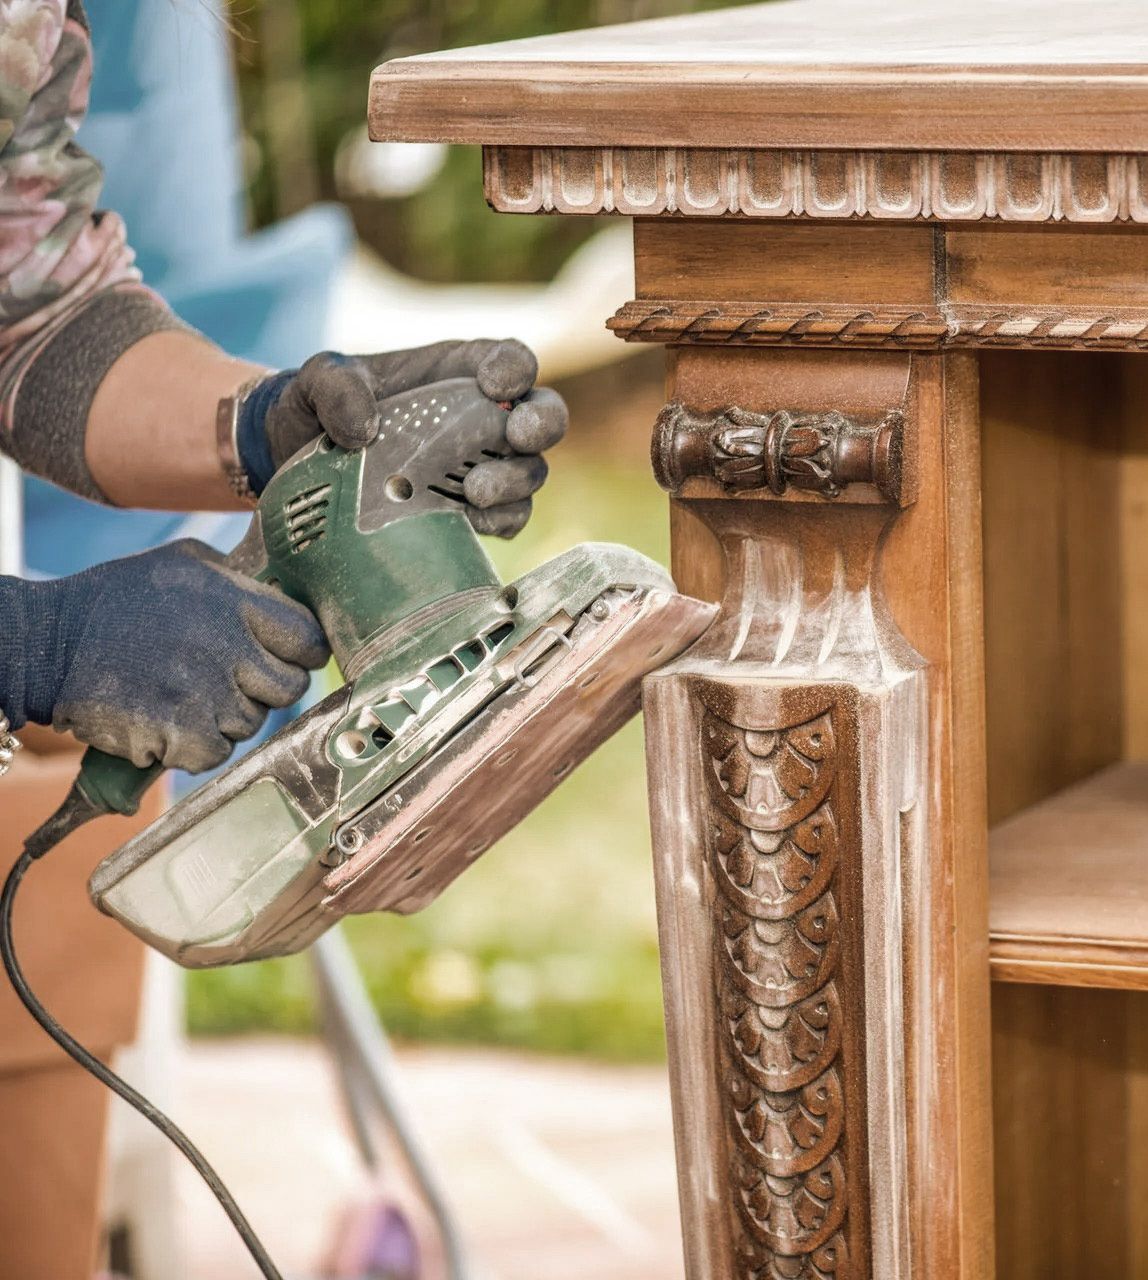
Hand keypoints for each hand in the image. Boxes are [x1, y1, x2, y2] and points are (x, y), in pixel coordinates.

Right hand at [18, 540, 327, 772]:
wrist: (50, 641)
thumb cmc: (118, 599)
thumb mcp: (183, 563)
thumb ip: (237, 579)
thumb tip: (280, 590)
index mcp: (236, 602)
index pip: (308, 639)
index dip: (301, 652)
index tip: (285, 656)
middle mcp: (229, 648)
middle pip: (289, 688)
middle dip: (264, 688)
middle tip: (226, 678)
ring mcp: (206, 694)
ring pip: (250, 723)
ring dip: (224, 716)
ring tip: (183, 692)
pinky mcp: (180, 734)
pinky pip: (215, 752)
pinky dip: (195, 745)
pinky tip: (167, 718)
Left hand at [239, 339, 567, 536]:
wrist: (297, 464)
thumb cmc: (319, 409)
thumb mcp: (318, 381)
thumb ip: (337, 387)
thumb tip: (364, 430)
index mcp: (459, 372)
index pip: (511, 360)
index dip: (516, 369)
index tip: (494, 386)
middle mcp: (483, 418)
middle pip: (544, 416)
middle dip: (541, 425)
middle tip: (516, 437)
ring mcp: (484, 467)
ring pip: (531, 472)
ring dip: (513, 482)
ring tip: (474, 492)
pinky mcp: (471, 513)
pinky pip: (508, 519)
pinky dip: (499, 522)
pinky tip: (470, 523)